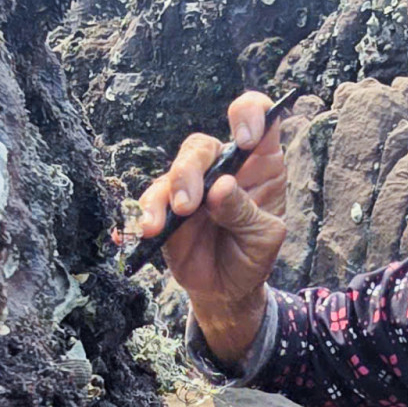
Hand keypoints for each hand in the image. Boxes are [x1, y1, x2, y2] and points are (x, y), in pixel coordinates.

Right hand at [139, 91, 289, 360]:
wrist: (228, 291)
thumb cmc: (253, 254)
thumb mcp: (263, 237)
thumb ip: (245, 212)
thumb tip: (220, 188)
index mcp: (259, 163)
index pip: (257, 116)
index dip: (250, 115)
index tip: (245, 139)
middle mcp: (223, 166)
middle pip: (202, 145)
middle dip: (191, 169)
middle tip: (190, 205)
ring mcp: (193, 185)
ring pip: (175, 169)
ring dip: (169, 192)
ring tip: (170, 220)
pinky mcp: (167, 206)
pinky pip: (151, 201)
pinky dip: (145, 213)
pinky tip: (144, 230)